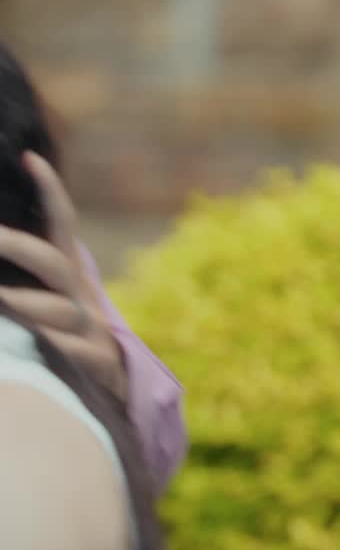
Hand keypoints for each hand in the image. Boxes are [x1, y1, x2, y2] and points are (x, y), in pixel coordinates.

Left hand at [0, 154, 128, 403]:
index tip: (31, 159)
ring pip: (60, 311)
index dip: (50, 191)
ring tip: (1, 299)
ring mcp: (93, 331)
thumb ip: (24, 284)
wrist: (117, 391)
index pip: (64, 225)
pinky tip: (27, 344)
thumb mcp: (52, 306)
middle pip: (54, 264)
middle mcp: (82, 297)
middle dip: (17, 248)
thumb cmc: (68, 343)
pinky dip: (50, 347)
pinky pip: (73, 353)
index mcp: (70, 278)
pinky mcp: (98, 364)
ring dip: (26, 304)